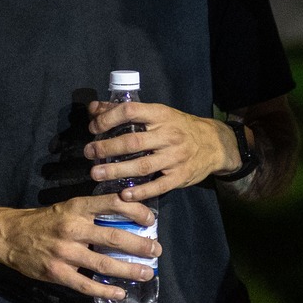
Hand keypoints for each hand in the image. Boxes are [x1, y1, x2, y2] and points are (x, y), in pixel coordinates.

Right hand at [0, 193, 159, 301]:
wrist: (8, 235)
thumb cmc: (44, 221)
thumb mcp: (68, 207)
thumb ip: (93, 212)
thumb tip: (126, 219)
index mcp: (78, 207)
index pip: (113, 204)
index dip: (136, 211)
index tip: (151, 220)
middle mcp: (73, 228)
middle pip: (115, 237)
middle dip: (140, 246)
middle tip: (156, 251)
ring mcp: (65, 252)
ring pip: (104, 264)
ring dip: (129, 270)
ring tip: (146, 273)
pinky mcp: (57, 272)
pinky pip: (86, 284)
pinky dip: (105, 290)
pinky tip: (120, 292)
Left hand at [84, 99, 233, 199]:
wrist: (214, 144)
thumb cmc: (179, 126)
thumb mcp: (157, 114)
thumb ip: (125, 111)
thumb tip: (94, 107)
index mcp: (161, 115)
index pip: (131, 111)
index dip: (109, 118)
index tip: (93, 127)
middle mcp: (168, 135)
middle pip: (133, 141)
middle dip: (107, 148)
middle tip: (88, 153)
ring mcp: (175, 157)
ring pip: (142, 165)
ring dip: (116, 170)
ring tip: (96, 173)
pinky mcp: (180, 176)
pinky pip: (158, 186)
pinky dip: (140, 191)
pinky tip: (123, 194)